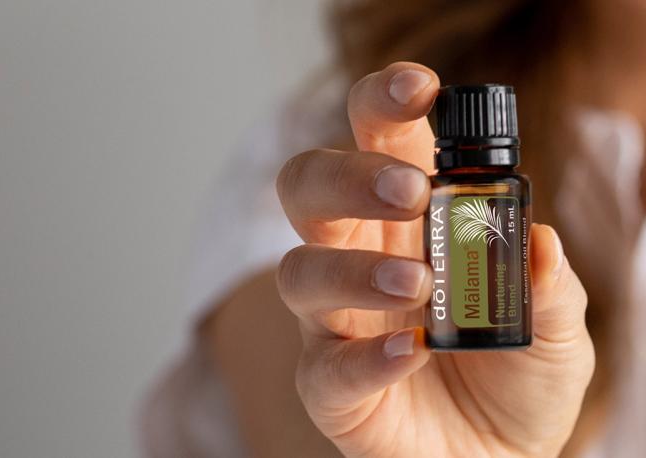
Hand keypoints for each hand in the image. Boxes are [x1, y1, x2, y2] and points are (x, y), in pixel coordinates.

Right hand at [275, 62, 593, 456]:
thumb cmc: (516, 380)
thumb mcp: (555, 330)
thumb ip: (548, 286)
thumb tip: (538, 240)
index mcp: (408, 221)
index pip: (377, 143)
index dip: (383, 105)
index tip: (418, 89)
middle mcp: (358, 258)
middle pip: (309, 188)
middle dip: (347, 174)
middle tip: (409, 191)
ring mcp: (335, 324)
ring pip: (300, 272)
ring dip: (351, 269)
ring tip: (416, 284)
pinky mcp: (330, 388)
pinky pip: (325, 367)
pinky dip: (365, 357)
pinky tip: (408, 355)